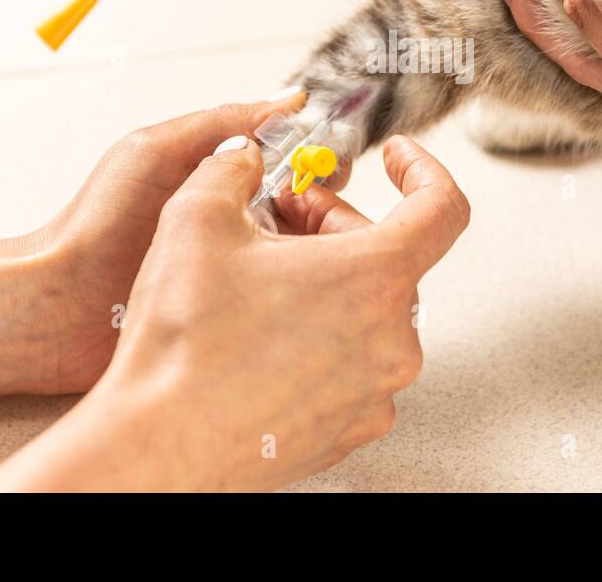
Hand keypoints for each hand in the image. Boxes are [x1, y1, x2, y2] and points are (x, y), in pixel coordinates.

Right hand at [0, 134, 469, 491]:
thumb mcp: (197, 216)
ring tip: (262, 280)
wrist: (159, 444)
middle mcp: (392, 339)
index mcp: (375, 277)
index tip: (397, 160)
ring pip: (368, 312)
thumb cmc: (184, 345)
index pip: (443, 206)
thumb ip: (232, 167)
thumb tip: (242, 158)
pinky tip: (265, 334)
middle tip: (282, 219)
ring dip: (325, 284)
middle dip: (335, 227)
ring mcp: (377, 390)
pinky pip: (353, 364)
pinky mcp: (352, 427)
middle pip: (388, 258)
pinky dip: (321, 337)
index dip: (423, 170)